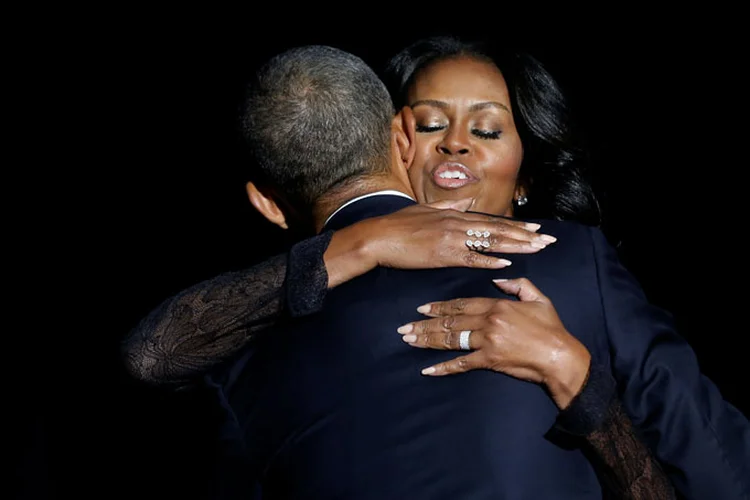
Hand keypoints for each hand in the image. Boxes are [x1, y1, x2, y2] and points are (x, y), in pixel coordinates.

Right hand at [356, 198, 556, 270]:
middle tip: (547, 240)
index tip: (535, 229)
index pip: (491, 221)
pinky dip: (489, 260)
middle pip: (498, 230)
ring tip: (536, 249)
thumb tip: (466, 202)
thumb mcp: (425, 209)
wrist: (378, 237)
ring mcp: (451, 239)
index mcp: (454, 215)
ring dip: (515, 246)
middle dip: (525, 236)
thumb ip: (449, 207)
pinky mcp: (442, 255)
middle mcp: (457, 224)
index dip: (515, 226)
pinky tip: (506, 263)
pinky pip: (471, 258)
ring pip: (490, 242)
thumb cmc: (398, 225)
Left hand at [397, 277, 590, 408]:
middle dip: (425, 324)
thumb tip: (498, 278)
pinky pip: (462, 364)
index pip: (461, 303)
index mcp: (496, 305)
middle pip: (450, 321)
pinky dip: (443, 368)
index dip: (439, 306)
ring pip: (450, 340)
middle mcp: (487, 322)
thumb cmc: (551, 328)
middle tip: (404, 328)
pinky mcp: (489, 361)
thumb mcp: (538, 298)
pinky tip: (428, 370)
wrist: (560, 356)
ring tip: (409, 342)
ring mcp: (487, 342)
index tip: (421, 308)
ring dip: (427, 341)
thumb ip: (518, 285)